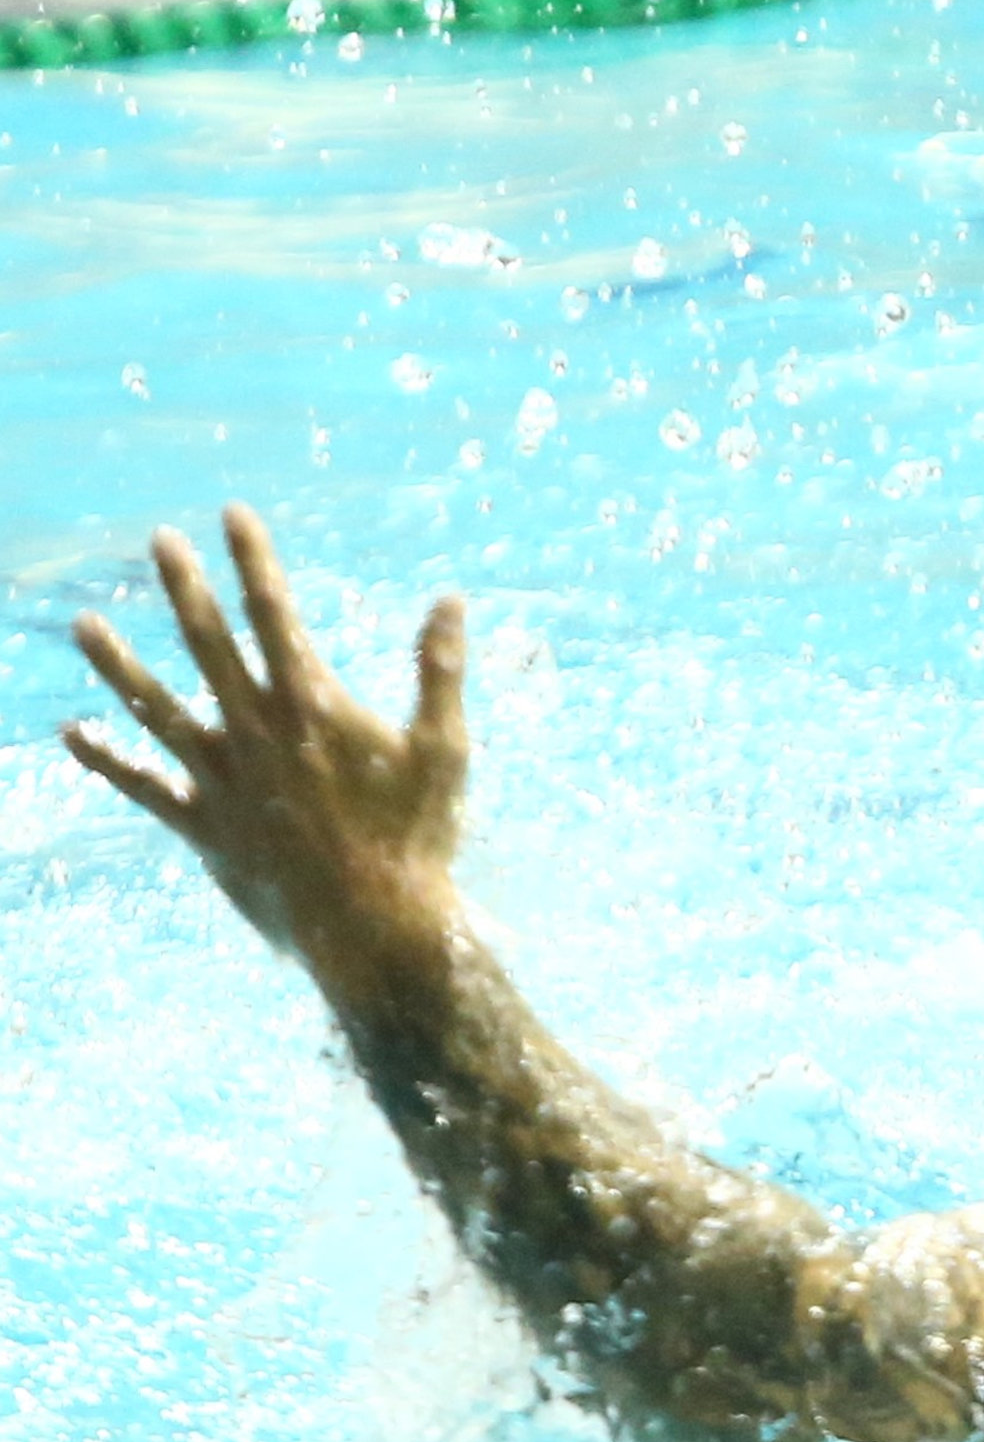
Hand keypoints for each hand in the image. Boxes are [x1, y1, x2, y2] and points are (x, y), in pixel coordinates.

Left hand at [66, 506, 468, 959]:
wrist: (374, 927)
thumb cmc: (419, 837)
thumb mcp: (445, 748)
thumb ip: (440, 671)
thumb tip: (449, 601)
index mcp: (314, 705)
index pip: (275, 612)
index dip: (253, 558)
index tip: (231, 513)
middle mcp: (256, 731)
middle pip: (209, 644)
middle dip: (183, 587)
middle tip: (159, 541)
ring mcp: (222, 779)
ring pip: (158, 708)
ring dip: (119, 664)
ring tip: (85, 625)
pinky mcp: (205, 826)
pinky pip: (145, 787)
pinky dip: (108, 760)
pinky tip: (75, 734)